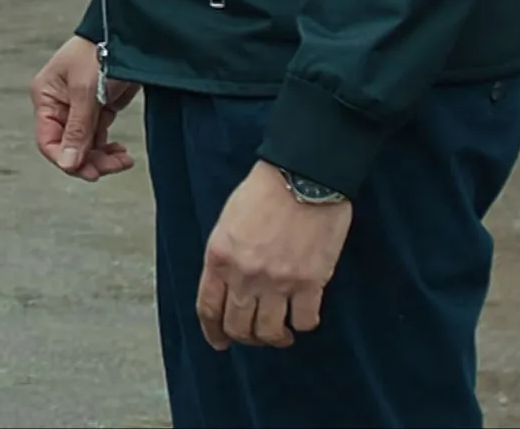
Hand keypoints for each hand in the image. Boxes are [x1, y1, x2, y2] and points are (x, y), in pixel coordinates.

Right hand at [29, 35, 136, 180]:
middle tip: (113, 166)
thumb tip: (68, 163)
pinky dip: (108, 149)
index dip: (65, 159)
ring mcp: (79, 109)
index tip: (88, 171)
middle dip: (89, 160)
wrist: (128, 35)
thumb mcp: (86, 91)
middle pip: (68, 147)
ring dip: (102, 157)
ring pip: (85, 146)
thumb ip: (78, 129)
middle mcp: (59, 106)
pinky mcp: (98, 109)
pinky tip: (120, 152)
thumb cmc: (100, 52)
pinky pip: (98, 138)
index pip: (48, 141)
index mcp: (46, 98)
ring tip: (123, 159)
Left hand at [196, 163, 350, 349]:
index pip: (208, 308)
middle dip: (245, 338)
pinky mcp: (310, 282)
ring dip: (275, 339)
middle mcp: (244, 275)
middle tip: (255, 337)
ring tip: (282, 334)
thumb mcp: (228, 222)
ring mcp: (278, 281)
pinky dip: (303, 325)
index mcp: (219, 258)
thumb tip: (228, 286)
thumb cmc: (265, 191)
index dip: (212, 332)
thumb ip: (225, 257)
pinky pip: (304, 321)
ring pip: (270, 331)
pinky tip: (303, 317)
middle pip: (238, 326)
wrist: (304, 176)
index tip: (219, 342)